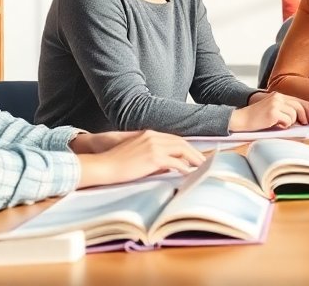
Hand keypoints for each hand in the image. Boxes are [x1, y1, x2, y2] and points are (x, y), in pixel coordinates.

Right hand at [75, 131, 204, 187]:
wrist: (104, 166)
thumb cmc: (117, 163)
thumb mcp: (138, 154)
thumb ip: (155, 156)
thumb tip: (171, 165)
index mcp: (149, 134)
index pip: (174, 139)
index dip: (187, 147)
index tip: (195, 155)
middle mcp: (153, 137)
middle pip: (181, 142)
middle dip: (194, 152)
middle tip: (204, 161)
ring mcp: (154, 146)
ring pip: (182, 149)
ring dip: (194, 158)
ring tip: (201, 167)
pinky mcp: (153, 157)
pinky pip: (175, 162)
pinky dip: (185, 167)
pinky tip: (190, 173)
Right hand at [230, 91, 308, 131]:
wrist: (241, 119)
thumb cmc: (257, 118)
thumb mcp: (273, 109)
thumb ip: (286, 109)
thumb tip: (303, 118)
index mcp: (279, 95)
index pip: (300, 101)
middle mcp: (278, 97)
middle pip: (301, 106)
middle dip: (307, 116)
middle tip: (308, 124)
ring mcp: (275, 103)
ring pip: (294, 115)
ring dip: (290, 122)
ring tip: (280, 124)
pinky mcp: (273, 112)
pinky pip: (287, 121)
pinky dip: (284, 125)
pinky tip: (275, 125)